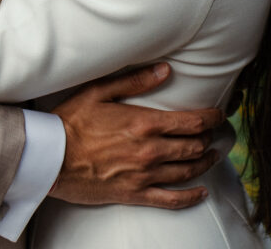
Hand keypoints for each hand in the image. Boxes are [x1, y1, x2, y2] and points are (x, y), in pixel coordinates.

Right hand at [50, 63, 223, 209]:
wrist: (51, 158)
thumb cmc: (72, 121)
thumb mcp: (100, 91)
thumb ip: (136, 81)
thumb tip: (165, 71)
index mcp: (143, 123)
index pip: (190, 122)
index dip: (210, 118)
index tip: (219, 114)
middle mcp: (150, 151)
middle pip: (193, 146)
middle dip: (208, 138)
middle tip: (214, 132)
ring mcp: (144, 175)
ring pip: (187, 172)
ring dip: (205, 163)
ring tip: (212, 155)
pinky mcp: (135, 194)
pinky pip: (172, 200)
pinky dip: (191, 197)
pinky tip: (201, 192)